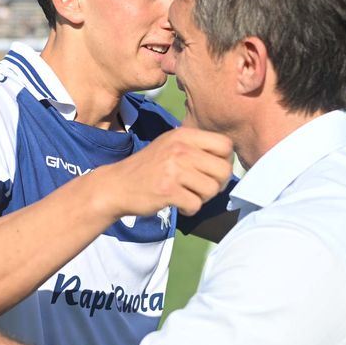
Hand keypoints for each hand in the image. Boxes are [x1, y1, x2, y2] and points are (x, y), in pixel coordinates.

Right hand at [91, 127, 233, 217]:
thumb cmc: (148, 168)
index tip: (212, 171)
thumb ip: (196, 148)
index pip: (225, 145)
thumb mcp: (170, 145)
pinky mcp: (167, 190)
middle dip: (217, 184)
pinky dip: (189, 209)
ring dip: (202, 198)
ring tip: (186, 195)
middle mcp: (180, 148)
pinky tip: (177, 204)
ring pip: (212, 189)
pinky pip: (196, 205)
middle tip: (202, 188)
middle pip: (223, 170)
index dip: (224, 161)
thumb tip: (228, 161)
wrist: (117, 185)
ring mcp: (173, 169)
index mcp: (183, 135)